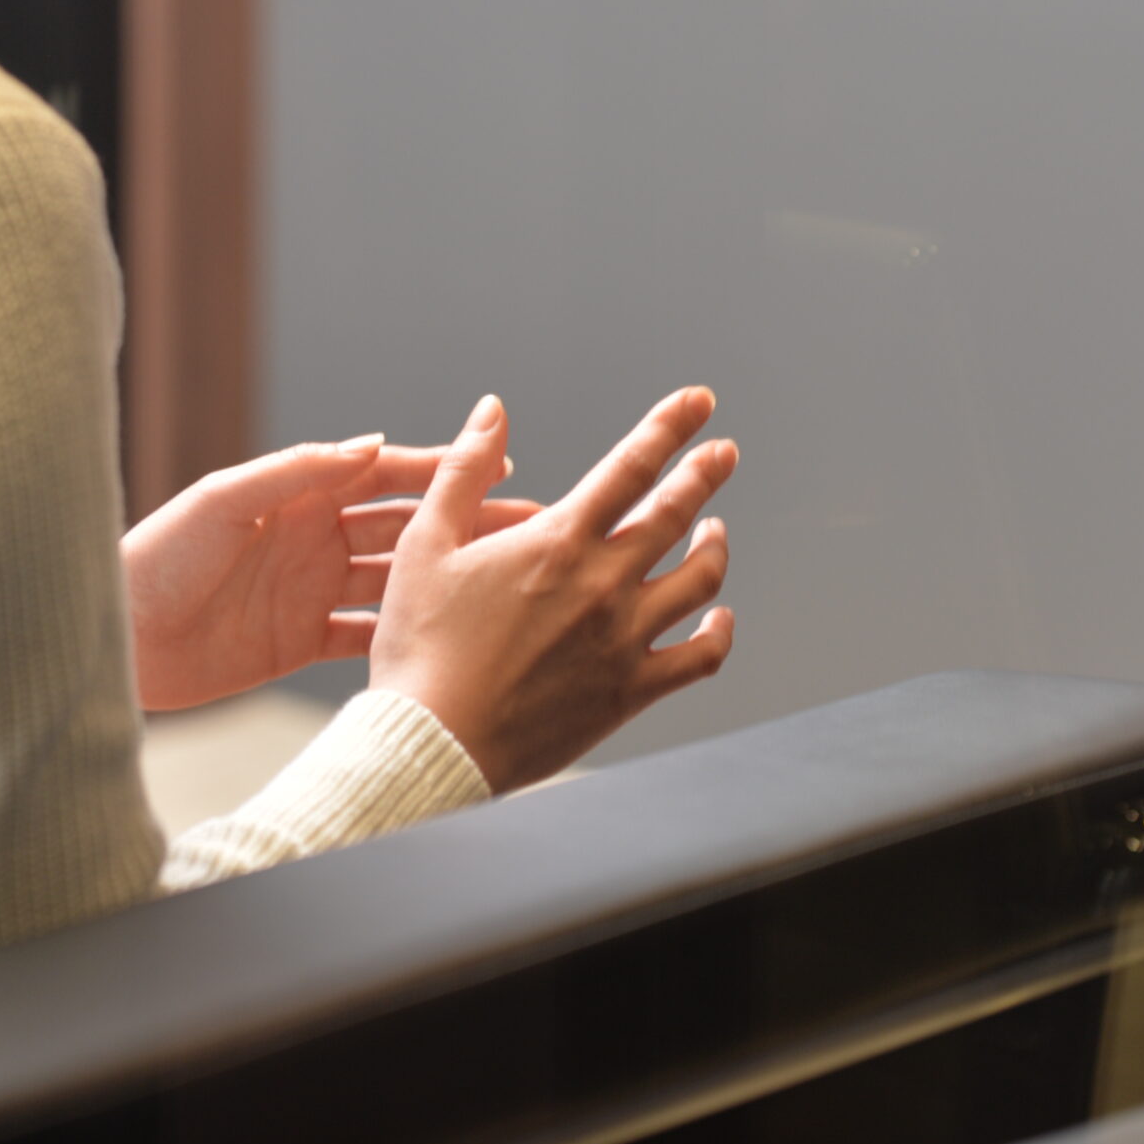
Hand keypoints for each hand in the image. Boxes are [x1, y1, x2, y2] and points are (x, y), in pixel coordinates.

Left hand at [124, 438, 543, 711]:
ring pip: (395, 580)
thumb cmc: (156, 556)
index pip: (382, 475)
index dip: (439, 470)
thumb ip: (296, 471)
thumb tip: (370, 442)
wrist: (114, 633)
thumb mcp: (224, 502)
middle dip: (461, 524)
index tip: (496, 462)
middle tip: (525, 526)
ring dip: (445, 578)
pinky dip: (404, 633)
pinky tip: (448, 639)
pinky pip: (364, 635)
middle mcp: (311, 538)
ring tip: (503, 581)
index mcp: (297, 495)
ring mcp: (309, 591)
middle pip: (402, 527)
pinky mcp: (298, 642)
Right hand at [368, 390, 737, 792]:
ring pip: (699, 580)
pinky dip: (719, 631)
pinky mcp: (630, 691)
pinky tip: (720, 616)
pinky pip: (700, 657)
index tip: (700, 402)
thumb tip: (493, 410)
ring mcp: (624, 640)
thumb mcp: (425, 544)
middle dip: (704, 475)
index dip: (670, 427)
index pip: (631, 466)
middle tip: (723, 453)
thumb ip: (463, 470)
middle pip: (675, 514)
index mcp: (557, 542)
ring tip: (715, 529)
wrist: (435, 741)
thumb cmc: (420, 645)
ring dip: (714, 546)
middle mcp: (603, 584)